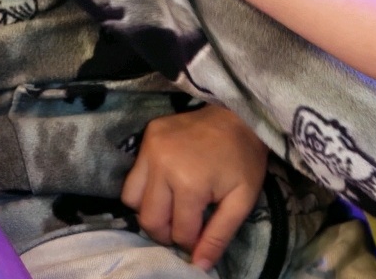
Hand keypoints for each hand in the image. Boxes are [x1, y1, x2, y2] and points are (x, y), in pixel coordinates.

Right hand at [123, 105, 267, 269]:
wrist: (240, 113)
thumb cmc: (244, 158)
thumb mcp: (242, 200)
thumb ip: (219, 236)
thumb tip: (198, 266)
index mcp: (189, 183)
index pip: (179, 233)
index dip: (193, 239)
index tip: (204, 229)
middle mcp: (163, 164)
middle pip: (150, 220)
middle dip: (167, 230)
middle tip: (186, 221)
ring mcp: (151, 146)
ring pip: (131, 199)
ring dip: (150, 209)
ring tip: (173, 203)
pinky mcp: (148, 134)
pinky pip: (133, 175)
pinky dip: (145, 186)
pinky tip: (166, 182)